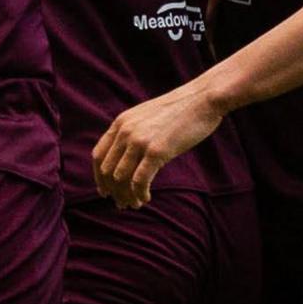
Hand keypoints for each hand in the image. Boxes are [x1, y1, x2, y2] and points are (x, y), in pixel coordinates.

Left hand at [93, 83, 224, 209]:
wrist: (203, 99)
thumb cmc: (181, 109)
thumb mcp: (147, 116)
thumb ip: (134, 131)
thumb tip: (128, 155)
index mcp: (121, 122)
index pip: (99, 155)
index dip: (99, 177)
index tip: (105, 191)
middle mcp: (125, 131)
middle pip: (107, 171)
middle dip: (113, 191)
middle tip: (122, 203)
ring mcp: (139, 141)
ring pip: (121, 178)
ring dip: (126, 195)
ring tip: (135, 204)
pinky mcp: (156, 151)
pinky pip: (139, 181)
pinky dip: (139, 194)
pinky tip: (146, 198)